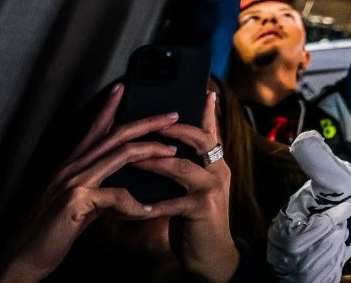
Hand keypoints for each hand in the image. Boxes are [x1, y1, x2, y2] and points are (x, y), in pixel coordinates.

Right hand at [0, 84, 174, 282]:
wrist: (24, 258)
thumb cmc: (52, 231)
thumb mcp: (79, 203)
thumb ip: (99, 188)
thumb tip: (125, 184)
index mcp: (71, 166)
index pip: (94, 129)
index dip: (109, 107)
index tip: (123, 88)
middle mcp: (71, 168)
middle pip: (115, 135)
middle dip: (147, 122)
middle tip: (172, 114)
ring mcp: (73, 183)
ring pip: (120, 155)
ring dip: (151, 151)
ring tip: (173, 152)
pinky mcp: (76, 202)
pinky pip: (116, 195)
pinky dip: (135, 204)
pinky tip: (148, 211)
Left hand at [133, 92, 236, 282]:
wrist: (213, 258)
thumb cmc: (197, 224)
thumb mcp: (193, 192)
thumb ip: (185, 173)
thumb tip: (161, 155)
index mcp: (214, 165)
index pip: (210, 132)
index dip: (206, 112)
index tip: (204, 92)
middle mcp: (218, 171)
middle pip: (200, 139)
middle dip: (175, 129)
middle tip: (152, 121)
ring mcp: (212, 189)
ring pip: (182, 166)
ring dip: (155, 161)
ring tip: (133, 158)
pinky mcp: (203, 209)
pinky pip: (173, 202)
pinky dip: (153, 204)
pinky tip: (136, 207)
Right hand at [268, 132, 350, 282]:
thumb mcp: (339, 173)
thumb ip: (319, 159)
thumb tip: (303, 138)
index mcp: (286, 215)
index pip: (293, 235)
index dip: (323, 226)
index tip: (344, 211)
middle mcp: (282, 239)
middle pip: (297, 257)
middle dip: (329, 242)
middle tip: (342, 228)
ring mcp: (291, 259)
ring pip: (305, 272)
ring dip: (332, 255)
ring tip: (340, 237)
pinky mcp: (304, 272)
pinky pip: (313, 280)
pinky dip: (329, 270)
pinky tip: (337, 254)